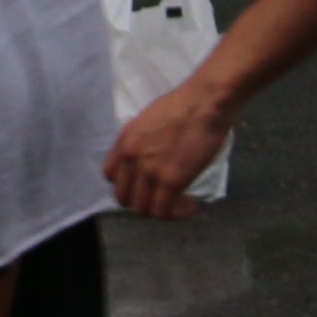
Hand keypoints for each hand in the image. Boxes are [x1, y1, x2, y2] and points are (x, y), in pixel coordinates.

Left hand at [107, 70, 236, 218]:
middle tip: (163, 198)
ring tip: (179, 204)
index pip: (110, 175)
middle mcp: (131, 157)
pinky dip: (177, 213)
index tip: (144, 185)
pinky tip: (191, 206)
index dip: (127, 185)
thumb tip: (151, 156)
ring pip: (142, 209)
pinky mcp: (170, 180)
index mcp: (125, 141)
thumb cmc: (186, 106)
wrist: (205, 102)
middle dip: (142, 202)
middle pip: (123, 197)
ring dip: (161, 210)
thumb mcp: (150, 121)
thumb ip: (143, 141)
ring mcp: (149, 170)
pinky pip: (164, 211)